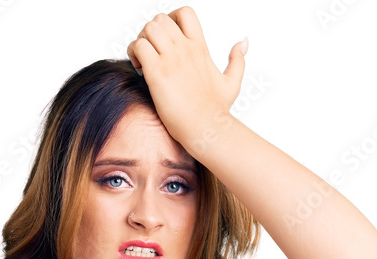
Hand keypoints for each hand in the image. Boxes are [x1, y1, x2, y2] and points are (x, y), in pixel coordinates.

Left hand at [126, 6, 246, 149]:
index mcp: (199, 48)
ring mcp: (171, 60)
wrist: (206, 128)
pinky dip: (134, 53)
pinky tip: (139, 68)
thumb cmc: (216, 111)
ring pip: (148, 29)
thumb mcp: (232, 82)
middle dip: (150, 33)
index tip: (166, 39)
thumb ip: (238, 60)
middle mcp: (185, 49)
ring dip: (140, 41)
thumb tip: (243, 42)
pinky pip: (139, 47)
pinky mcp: (158, 74)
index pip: (185, 13)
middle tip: (149, 53)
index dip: (171, 19)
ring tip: (141, 60)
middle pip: (160, 20)